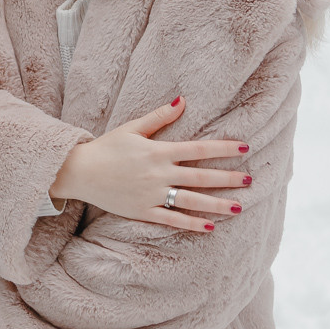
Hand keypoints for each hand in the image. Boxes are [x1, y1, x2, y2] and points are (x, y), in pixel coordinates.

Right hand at [49, 97, 250, 232]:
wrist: (80, 171)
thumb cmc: (106, 148)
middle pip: (201, 176)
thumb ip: (160, 117)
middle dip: (227, 178)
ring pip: (191, 200)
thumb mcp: (132, 128)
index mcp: (158, 151)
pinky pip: (172, 220)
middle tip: (250, 180)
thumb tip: (183, 100)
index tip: (244, 148)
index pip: (198, 148)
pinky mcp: (143, 211)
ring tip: (239, 207)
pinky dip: (191, 224)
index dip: (223, 148)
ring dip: (217, 204)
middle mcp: (159, 174)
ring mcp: (152, 194)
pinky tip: (210, 227)